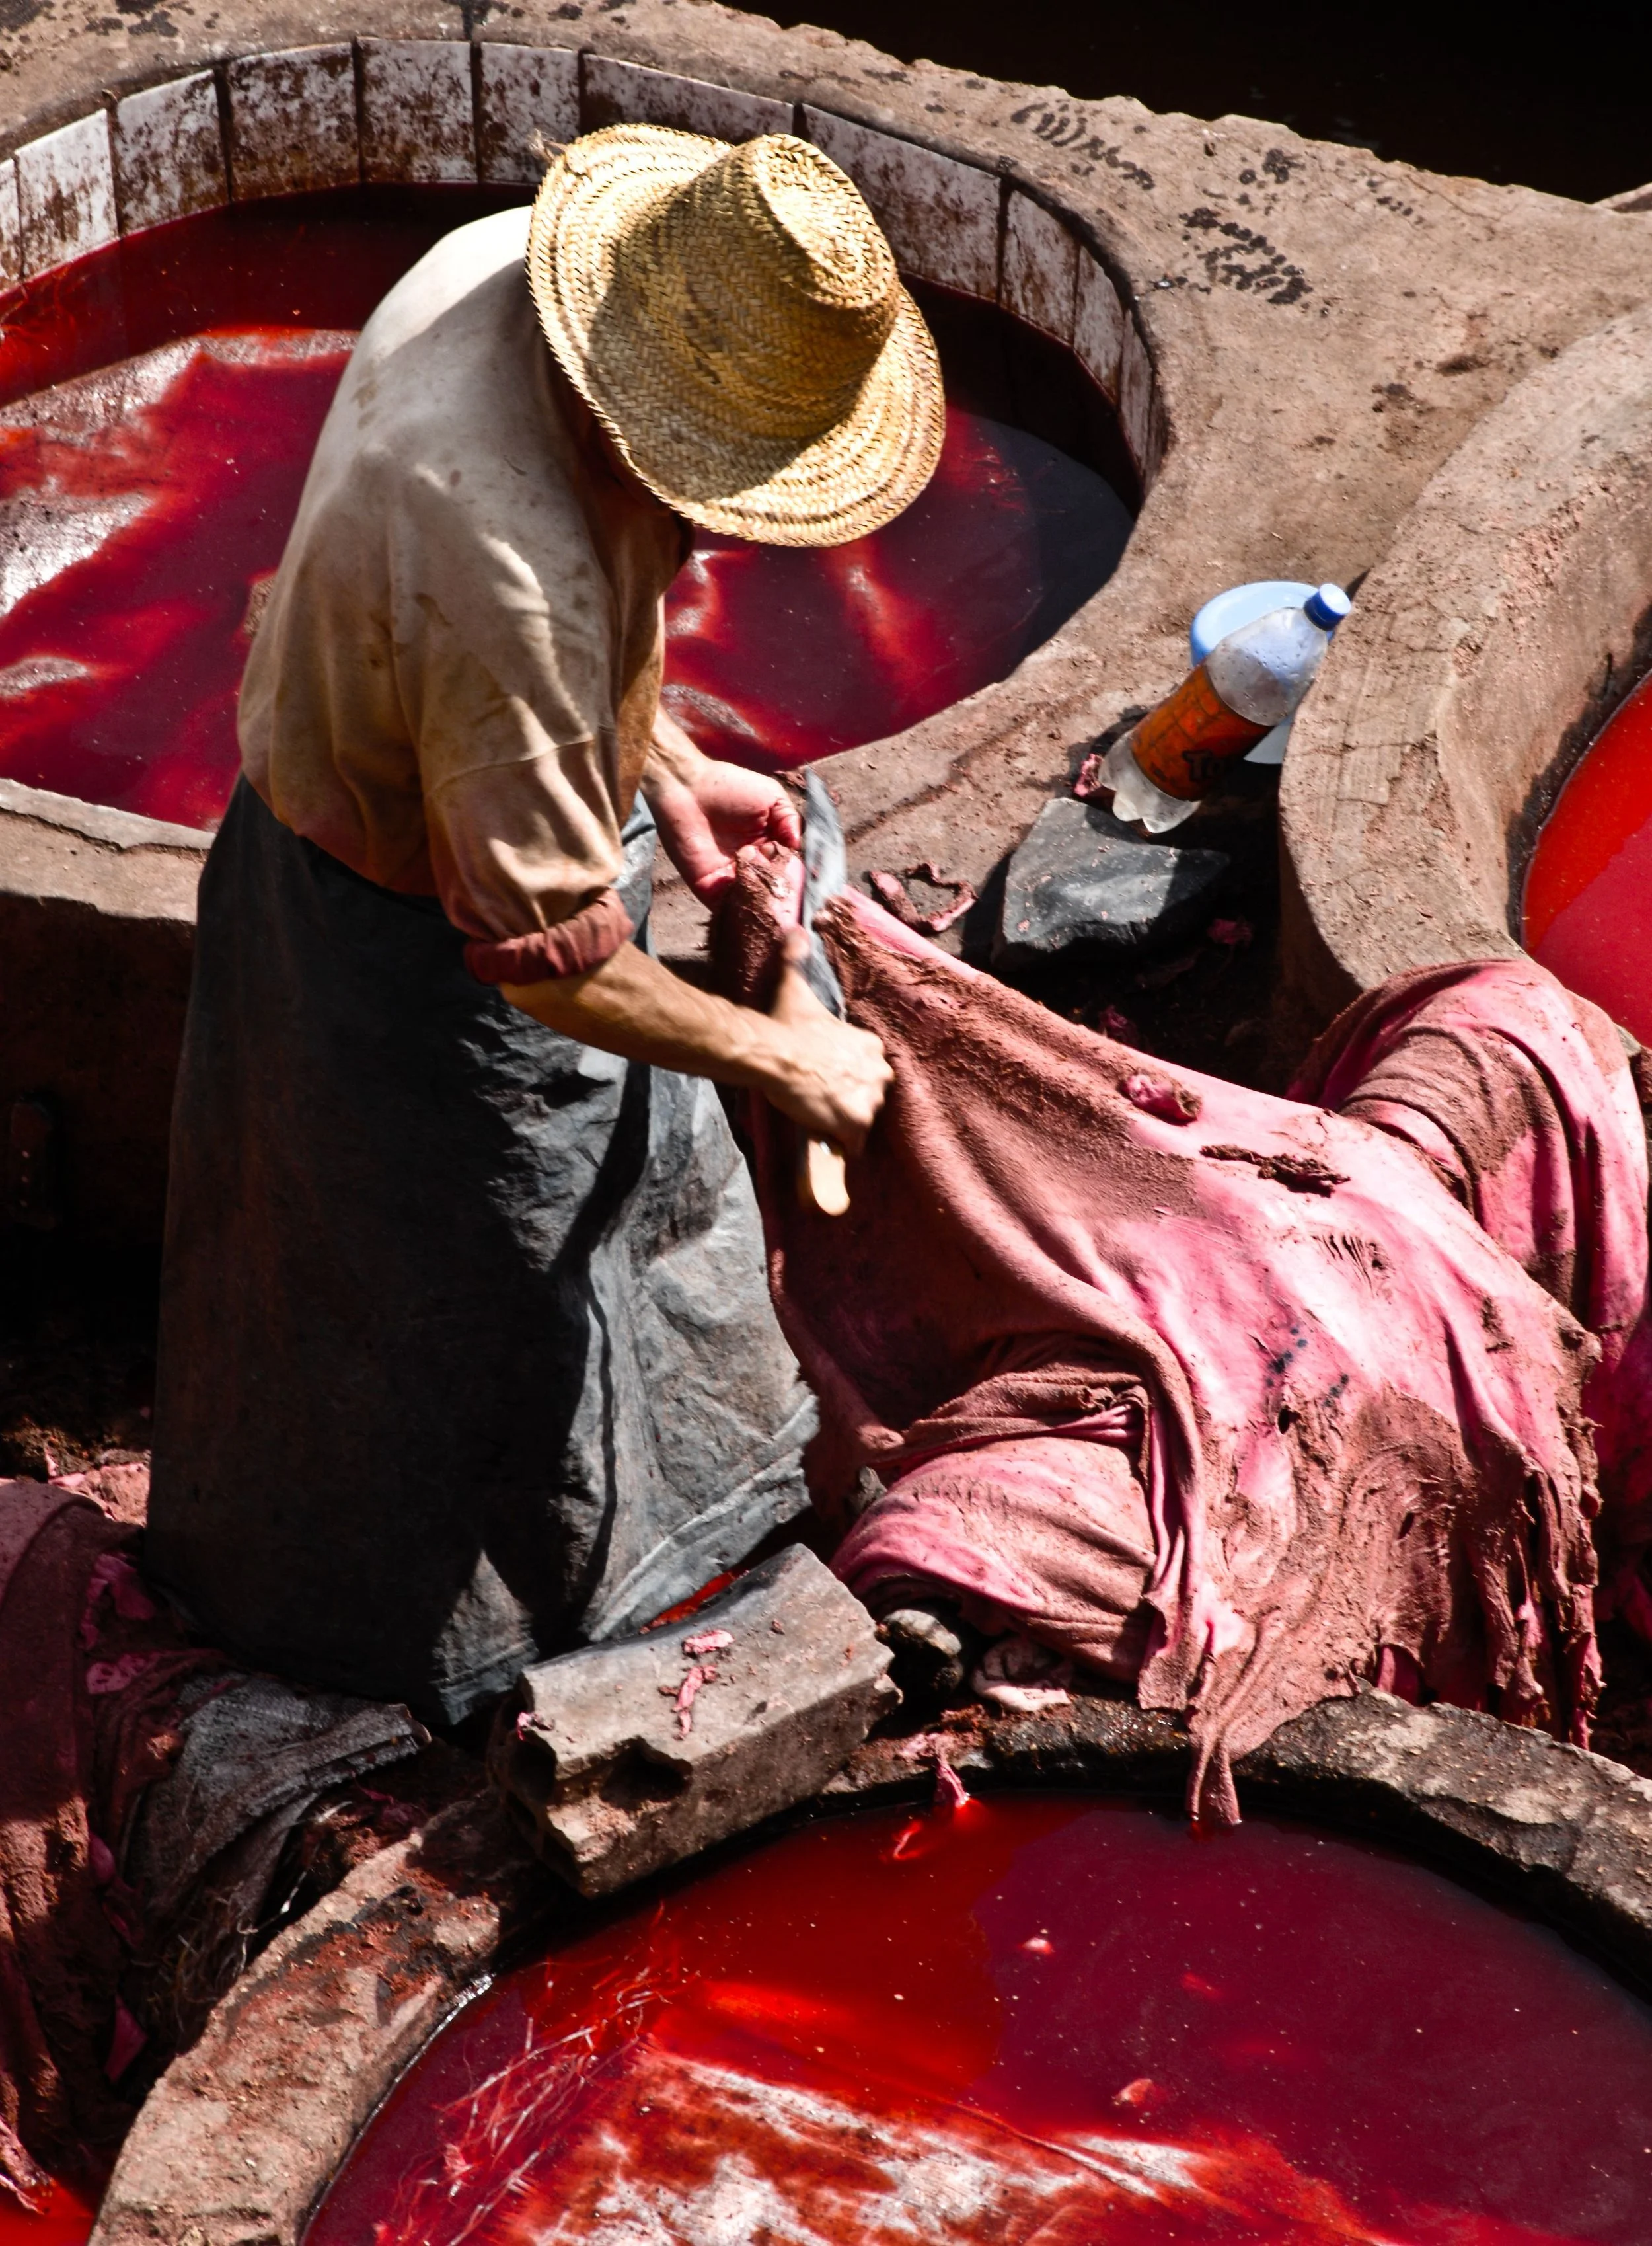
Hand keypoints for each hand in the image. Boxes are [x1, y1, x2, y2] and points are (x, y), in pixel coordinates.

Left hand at [645, 715, 801, 903]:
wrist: (688, 790)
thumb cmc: (729, 787)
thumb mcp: (772, 797)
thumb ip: (790, 820)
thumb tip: (799, 848)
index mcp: (768, 845)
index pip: (789, 868)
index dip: (796, 872)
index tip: (800, 870)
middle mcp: (752, 866)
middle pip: (775, 888)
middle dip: (781, 886)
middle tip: (778, 873)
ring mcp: (732, 880)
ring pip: (756, 901)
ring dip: (763, 894)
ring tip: (762, 876)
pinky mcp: (710, 889)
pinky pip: (731, 908)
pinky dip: (742, 905)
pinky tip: (749, 889)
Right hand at [760, 930, 890, 1154]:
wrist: (775, 1054)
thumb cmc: (787, 1024)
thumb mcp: (795, 987)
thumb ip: (796, 959)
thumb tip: (795, 931)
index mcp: (870, 1043)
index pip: (871, 1063)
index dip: (851, 1072)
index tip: (832, 1075)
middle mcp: (879, 1070)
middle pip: (874, 1090)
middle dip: (855, 1096)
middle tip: (826, 1097)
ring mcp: (870, 1097)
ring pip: (865, 1115)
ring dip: (848, 1120)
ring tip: (823, 1117)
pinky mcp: (857, 1121)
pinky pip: (857, 1141)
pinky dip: (845, 1143)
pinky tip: (829, 1139)